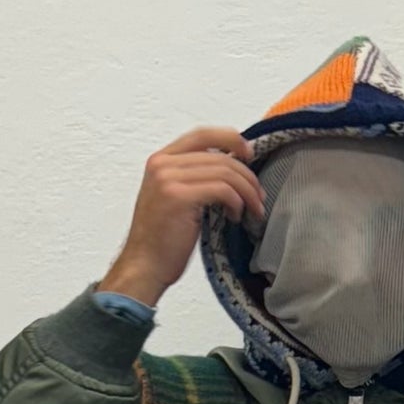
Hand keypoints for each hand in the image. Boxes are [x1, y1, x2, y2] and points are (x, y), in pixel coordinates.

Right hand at [96, 127, 266, 305]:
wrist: (144, 268)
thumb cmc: (162, 242)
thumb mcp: (176, 199)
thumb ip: (194, 179)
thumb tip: (231, 168)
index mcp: (161, 161)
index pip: (202, 135)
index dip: (231, 139)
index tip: (249, 154)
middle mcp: (162, 164)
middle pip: (219, 156)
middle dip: (247, 176)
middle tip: (259, 196)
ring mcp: (168, 179)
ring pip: (225, 172)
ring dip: (247, 192)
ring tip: (252, 209)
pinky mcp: (178, 196)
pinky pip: (222, 189)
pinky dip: (237, 202)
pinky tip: (235, 217)